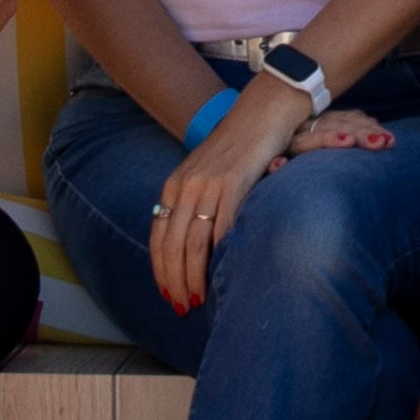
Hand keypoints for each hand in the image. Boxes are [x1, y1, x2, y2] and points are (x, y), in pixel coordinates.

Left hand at [151, 67, 310, 313]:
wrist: (261, 113)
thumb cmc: (238, 148)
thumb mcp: (205, 174)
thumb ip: (195, 203)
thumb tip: (192, 244)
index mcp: (174, 186)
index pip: (158, 237)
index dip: (160, 269)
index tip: (167, 293)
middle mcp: (186, 186)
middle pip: (172, 245)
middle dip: (174, 281)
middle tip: (182, 306)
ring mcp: (209, 185)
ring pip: (194, 244)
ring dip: (193, 277)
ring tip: (197, 298)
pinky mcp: (234, 184)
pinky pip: (223, 229)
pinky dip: (220, 257)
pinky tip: (222, 274)